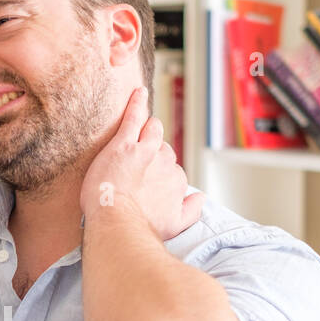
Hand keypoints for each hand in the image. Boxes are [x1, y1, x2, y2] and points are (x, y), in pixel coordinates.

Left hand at [80, 86, 203, 240]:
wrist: (118, 224)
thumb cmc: (143, 228)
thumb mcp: (175, 225)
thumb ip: (192, 211)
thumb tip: (201, 198)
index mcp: (176, 181)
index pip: (172, 169)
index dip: (160, 173)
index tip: (149, 179)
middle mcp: (165, 163)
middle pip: (163, 149)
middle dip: (154, 151)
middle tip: (139, 160)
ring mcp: (145, 151)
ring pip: (152, 130)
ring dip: (149, 126)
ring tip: (143, 124)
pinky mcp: (124, 144)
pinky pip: (133, 117)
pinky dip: (136, 103)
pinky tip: (137, 92)